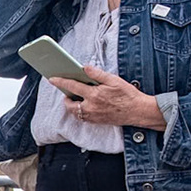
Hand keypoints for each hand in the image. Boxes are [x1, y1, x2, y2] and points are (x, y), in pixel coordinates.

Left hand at [47, 69, 163, 129]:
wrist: (138, 111)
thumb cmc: (127, 95)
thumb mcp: (114, 80)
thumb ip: (97, 74)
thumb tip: (85, 68)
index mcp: (94, 94)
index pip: (72, 86)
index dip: (61, 81)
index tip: (52, 78)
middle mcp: (91, 107)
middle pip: (69, 104)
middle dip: (66, 98)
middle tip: (69, 91)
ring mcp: (93, 116)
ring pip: (75, 112)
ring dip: (72, 105)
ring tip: (76, 98)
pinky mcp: (96, 121)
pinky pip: (82, 117)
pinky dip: (80, 111)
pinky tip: (85, 105)